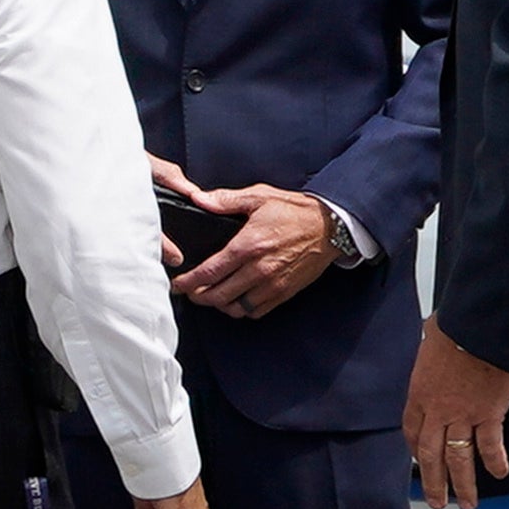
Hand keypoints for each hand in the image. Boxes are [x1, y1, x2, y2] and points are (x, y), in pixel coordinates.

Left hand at [171, 180, 339, 317]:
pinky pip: (256, 311)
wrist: (330, 226)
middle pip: (217, 296)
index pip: (208, 273)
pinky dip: (241, 310)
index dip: (187, 282)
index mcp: (247, 246)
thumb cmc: (293, 210)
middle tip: (189, 292)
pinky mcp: (284, 293)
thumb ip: (225, 200)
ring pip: (235, 308)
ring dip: (219, 305)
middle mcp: (258, 269)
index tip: (177, 284)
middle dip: (197, 297)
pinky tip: (235, 300)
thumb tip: (198, 198)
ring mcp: (272, 284)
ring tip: (210, 296)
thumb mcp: (259, 196)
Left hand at [405, 322, 508, 508]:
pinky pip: (489, 445)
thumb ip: (432, 350)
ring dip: (462, 484)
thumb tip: (435, 336)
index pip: (413, 432)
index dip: (417, 451)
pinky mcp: (488, 414)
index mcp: (419, 395)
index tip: (422, 462)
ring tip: (466, 504)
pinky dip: (495, 461)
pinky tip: (500, 474)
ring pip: (458, 458)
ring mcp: (462, 416)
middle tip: (437, 502)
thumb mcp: (432, 340)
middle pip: (431, 455)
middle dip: (434, 482)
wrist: (478, 329)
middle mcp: (437, 412)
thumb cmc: (455, 328)